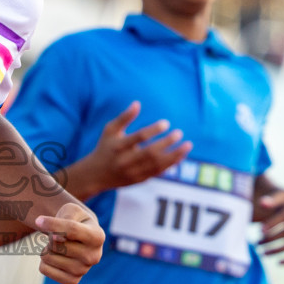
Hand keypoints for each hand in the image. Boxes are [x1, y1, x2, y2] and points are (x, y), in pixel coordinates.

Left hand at [33, 201, 104, 283]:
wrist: (79, 236)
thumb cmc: (74, 220)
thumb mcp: (71, 210)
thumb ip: (64, 219)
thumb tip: (55, 237)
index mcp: (98, 236)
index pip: (71, 229)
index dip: (52, 224)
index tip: (38, 220)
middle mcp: (94, 256)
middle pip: (56, 244)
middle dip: (51, 236)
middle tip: (59, 235)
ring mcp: (84, 270)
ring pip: (48, 257)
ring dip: (46, 248)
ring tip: (58, 246)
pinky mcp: (72, 281)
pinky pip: (44, 269)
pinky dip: (44, 261)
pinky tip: (55, 257)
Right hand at [68, 101, 190, 197]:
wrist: (95, 175)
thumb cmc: (105, 147)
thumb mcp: (110, 130)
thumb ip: (124, 117)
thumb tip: (138, 103)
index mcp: (117, 147)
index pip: (138, 138)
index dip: (153, 130)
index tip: (166, 123)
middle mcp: (125, 161)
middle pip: (149, 153)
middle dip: (166, 143)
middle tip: (179, 133)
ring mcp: (132, 172)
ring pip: (157, 165)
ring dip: (174, 155)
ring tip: (187, 145)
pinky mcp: (138, 180)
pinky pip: (158, 173)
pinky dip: (170, 165)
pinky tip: (180, 156)